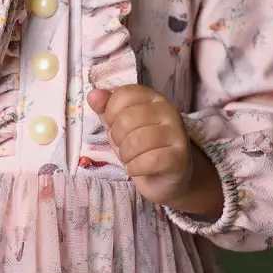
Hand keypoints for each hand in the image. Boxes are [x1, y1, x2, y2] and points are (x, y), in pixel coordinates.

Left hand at [87, 85, 223, 217]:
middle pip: (128, 118)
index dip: (110, 112)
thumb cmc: (141, 148)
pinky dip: (135, 168)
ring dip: (125, 155)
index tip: (113, 125)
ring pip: (137, 141)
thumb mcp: (119, 126)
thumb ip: (106, 109)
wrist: (166, 178)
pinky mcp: (179, 157)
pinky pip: (149, 160)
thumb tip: (92, 95)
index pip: (124, 94)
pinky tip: (138, 169)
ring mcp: (177, 133)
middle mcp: (168, 111)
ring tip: (130, 159)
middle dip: (117, 138)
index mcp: (153, 98)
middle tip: (124, 147)